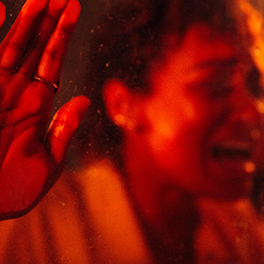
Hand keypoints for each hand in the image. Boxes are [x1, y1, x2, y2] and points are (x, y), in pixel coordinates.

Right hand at [0, 0, 89, 219]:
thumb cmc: (16, 190)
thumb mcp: (48, 161)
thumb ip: (64, 130)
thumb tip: (83, 100)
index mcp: (38, 108)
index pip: (53, 65)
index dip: (62, 39)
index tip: (73, 13)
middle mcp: (18, 94)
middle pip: (37, 51)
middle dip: (50, 23)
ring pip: (14, 49)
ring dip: (27, 23)